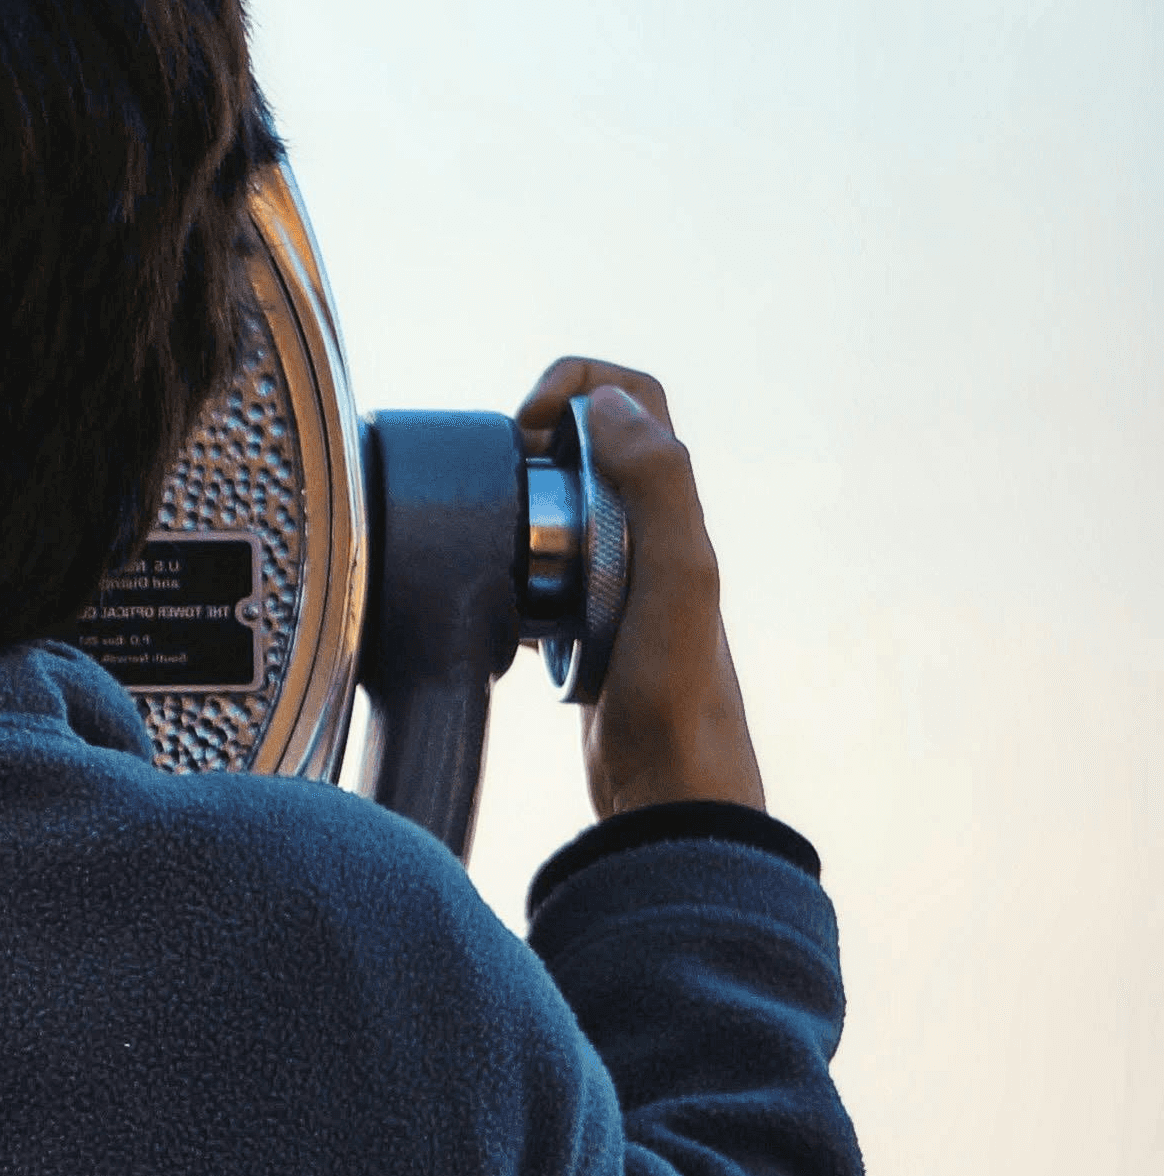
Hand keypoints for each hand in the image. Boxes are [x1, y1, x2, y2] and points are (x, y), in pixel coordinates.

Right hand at [520, 357, 764, 819]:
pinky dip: (507, 572)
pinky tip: (506, 611)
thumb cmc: (676, 691)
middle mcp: (647, 532)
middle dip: (529, 448)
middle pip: (583, 443)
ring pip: (550, 505)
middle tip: (502, 491)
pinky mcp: (582, 622)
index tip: (528, 432)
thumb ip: (658, 485)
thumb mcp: (679, 575)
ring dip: (514, 510)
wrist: (668, 787)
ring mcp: (612, 577)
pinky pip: (535, 569)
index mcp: (671, 508)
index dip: (574, 388)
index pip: (632, 396)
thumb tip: (609, 409)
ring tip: (497, 549)